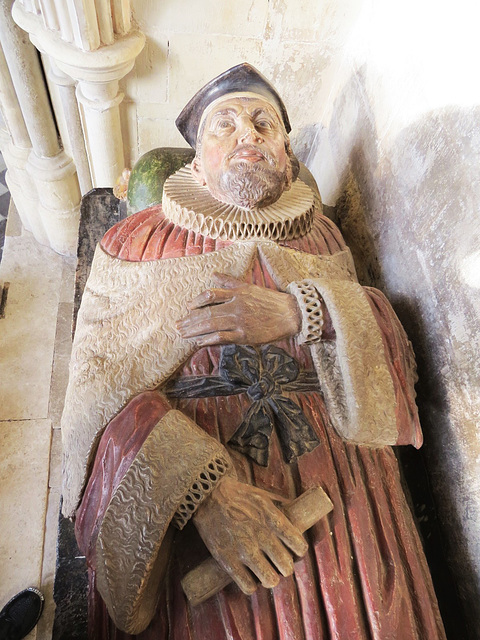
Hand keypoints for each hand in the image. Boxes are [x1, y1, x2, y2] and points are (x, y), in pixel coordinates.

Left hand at [176, 273, 300, 346]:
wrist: (291, 314)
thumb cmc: (271, 301)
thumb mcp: (250, 286)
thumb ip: (230, 282)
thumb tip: (213, 275)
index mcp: (237, 293)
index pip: (210, 295)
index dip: (196, 301)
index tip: (187, 307)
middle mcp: (235, 306)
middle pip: (206, 312)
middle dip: (190, 320)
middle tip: (178, 325)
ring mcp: (239, 321)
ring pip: (211, 324)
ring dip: (194, 330)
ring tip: (183, 334)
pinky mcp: (244, 335)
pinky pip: (222, 337)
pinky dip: (209, 340)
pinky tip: (199, 343)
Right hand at [192, 477, 307, 593]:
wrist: (208, 496)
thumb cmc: (238, 495)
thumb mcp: (264, 496)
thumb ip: (281, 507)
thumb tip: (298, 513)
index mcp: (272, 519)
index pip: (299, 546)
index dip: (298, 551)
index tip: (293, 551)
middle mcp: (261, 535)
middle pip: (287, 566)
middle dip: (285, 566)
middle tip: (278, 563)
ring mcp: (244, 549)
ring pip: (270, 580)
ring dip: (270, 578)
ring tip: (265, 572)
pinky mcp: (228, 560)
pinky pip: (248, 586)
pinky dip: (251, 585)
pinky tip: (249, 577)